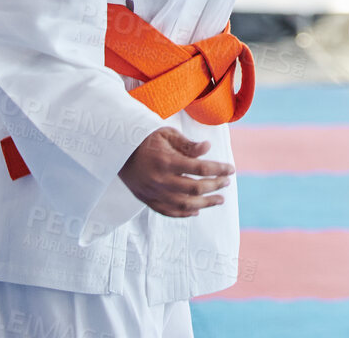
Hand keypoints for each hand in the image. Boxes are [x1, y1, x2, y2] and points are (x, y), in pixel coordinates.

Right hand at [117, 126, 233, 217]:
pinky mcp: (147, 200)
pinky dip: (183, 213)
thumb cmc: (146, 139)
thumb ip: (188, 144)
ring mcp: (153, 193)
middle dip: (215, 186)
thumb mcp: (167, 134)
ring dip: (205, 203)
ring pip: (184, 204)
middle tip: (226, 183)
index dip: (218, 170)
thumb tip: (208, 148)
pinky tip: (196, 211)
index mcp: (167, 161)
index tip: (231, 170)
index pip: (200, 169)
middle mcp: (160, 180)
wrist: (118, 151)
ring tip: (219, 200)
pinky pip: (168, 211)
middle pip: (195, 189)